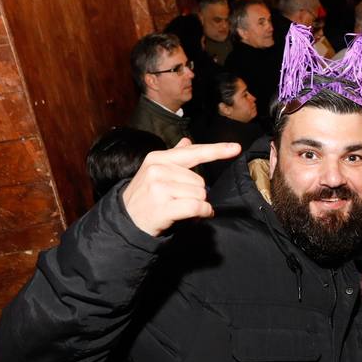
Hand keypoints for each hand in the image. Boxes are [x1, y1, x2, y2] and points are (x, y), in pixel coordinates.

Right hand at [122, 138, 240, 235]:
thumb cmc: (145, 196)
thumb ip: (174, 157)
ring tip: (181, 209)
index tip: (236, 148)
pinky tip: (199, 215)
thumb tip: (187, 142)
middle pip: (200, 180)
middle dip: (196, 193)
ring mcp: (159, 188)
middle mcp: (158, 169)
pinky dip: (203, 212)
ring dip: (198, 205)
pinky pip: (196, 206)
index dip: (217, 150)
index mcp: (158, 158)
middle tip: (180, 201)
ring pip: (199, 194)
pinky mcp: (163, 206)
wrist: (126, 220)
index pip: (193, 152)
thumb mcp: (154, 172)